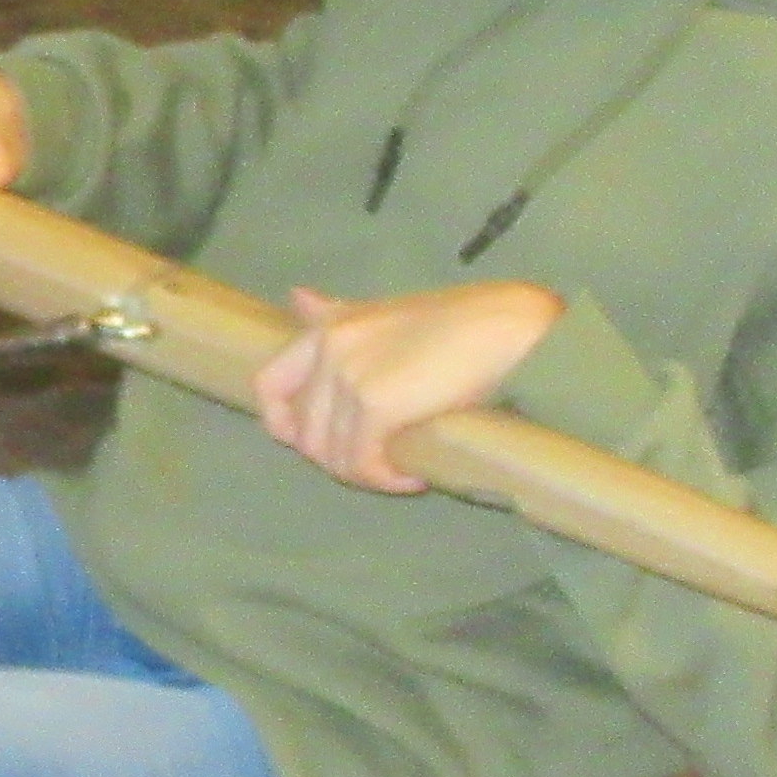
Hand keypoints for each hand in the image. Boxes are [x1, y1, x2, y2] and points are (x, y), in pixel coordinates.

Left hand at [252, 282, 565, 492]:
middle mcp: (329, 347)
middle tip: (380, 463)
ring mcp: (348, 374)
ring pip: (332, 455)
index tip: (318, 445)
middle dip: (337, 459)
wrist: (509, 327)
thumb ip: (337, 315)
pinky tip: (414, 475)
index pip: (268, 385)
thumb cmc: (459, 323)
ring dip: (366, 474)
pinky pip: (362, 463)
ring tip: (403, 468)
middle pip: (303, 433)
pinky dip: (386, 478)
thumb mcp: (386, 314)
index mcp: (328, 327)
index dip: (283, 425)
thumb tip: (296, 298)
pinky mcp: (375, 402)